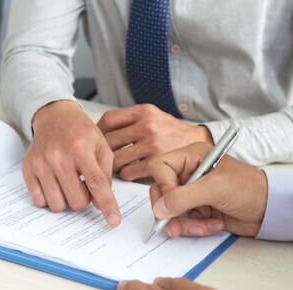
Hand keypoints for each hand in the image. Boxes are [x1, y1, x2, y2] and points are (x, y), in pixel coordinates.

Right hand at [22, 101, 120, 226]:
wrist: (54, 116)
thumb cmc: (81, 133)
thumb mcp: (101, 146)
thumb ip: (105, 175)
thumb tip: (101, 204)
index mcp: (81, 148)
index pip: (97, 183)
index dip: (107, 204)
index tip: (113, 221)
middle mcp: (58, 156)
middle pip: (77, 200)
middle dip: (84, 198)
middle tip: (83, 184)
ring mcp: (40, 163)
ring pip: (58, 205)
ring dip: (67, 199)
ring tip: (69, 183)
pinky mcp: (28, 169)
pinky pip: (39, 201)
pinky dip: (50, 198)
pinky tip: (55, 183)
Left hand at [97, 104, 212, 180]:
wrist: (198, 142)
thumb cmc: (172, 132)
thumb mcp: (153, 116)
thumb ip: (131, 120)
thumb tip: (102, 132)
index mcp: (144, 111)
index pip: (109, 119)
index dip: (98, 131)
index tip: (95, 139)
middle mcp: (147, 125)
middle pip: (109, 140)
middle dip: (102, 151)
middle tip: (100, 158)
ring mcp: (152, 144)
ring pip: (116, 158)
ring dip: (112, 166)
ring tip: (114, 167)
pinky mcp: (157, 161)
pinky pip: (129, 172)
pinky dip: (125, 175)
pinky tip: (128, 173)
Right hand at [148, 142, 267, 237]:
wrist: (270, 210)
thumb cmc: (250, 189)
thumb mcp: (216, 188)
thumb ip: (184, 197)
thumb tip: (160, 209)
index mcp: (191, 157)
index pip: (160, 167)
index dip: (162, 185)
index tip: (171, 202)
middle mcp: (188, 173)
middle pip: (161, 192)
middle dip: (169, 212)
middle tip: (175, 227)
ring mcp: (191, 193)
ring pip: (170, 210)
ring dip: (185, 223)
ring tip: (205, 226)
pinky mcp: (196, 209)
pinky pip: (182, 221)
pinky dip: (194, 228)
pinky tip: (213, 225)